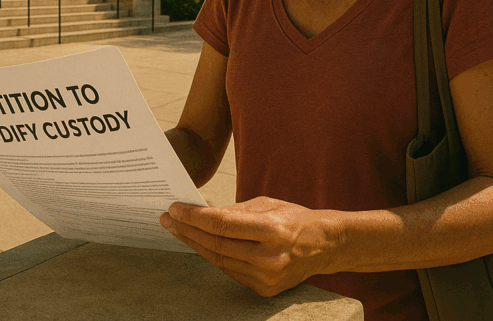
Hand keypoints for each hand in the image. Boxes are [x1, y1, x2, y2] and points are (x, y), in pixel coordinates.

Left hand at [160, 196, 344, 296]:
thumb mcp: (267, 204)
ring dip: (195, 244)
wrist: (324, 246)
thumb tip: (200, 212)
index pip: (222, 224)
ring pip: (219, 260)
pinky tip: (199, 243)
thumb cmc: (294, 219)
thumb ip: (233, 211)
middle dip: (188, 230)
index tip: (175, 209)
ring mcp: (267, 277)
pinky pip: (230, 270)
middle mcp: (270, 257)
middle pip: (217, 244)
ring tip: (178, 230)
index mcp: (273, 230)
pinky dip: (212, 256)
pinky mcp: (264, 289)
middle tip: (168, 219)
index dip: (194, 217)